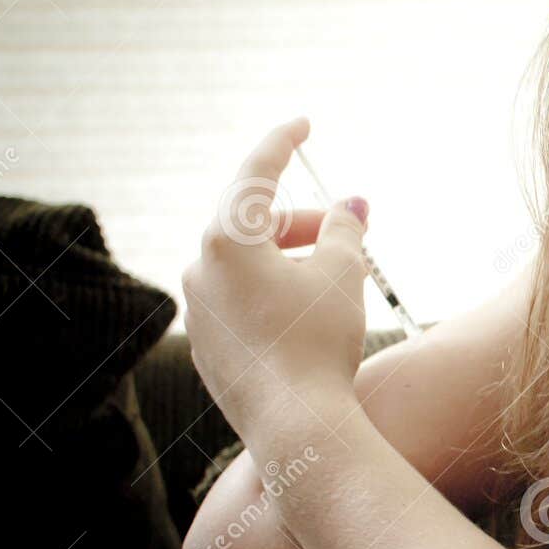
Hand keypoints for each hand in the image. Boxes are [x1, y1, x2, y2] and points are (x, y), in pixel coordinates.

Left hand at [181, 118, 368, 451]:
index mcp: (227, 238)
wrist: (294, 424)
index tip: (302, 124)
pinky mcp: (207, 347)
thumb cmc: (318, 340)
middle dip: (300, 220)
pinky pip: (240, 303)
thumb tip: (350, 205)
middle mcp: (200, 268)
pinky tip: (308, 316)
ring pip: (245, 266)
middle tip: (344, 228)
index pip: (257, 173)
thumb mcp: (342, 273)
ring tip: (332, 277)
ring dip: (288, 260)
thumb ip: (344, 229)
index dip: (285, 143)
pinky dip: (272, 294)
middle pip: (251, 224)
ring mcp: (198, 310)